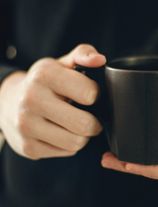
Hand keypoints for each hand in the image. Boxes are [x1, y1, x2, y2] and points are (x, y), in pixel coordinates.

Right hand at [0, 44, 105, 159]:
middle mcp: (32, 99)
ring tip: (75, 125)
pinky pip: (67, 152)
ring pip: (77, 142)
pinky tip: (61, 133)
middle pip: (85, 124)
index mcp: (44, 74)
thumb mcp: (61, 64)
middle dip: (94, 122)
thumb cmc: (43, 83)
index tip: (90, 95)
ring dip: (82, 135)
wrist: (7, 102)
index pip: (89, 93)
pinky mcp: (28, 147)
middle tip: (90, 117)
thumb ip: (83, 55)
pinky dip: (69, 144)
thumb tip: (100, 60)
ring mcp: (27, 126)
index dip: (95, 95)